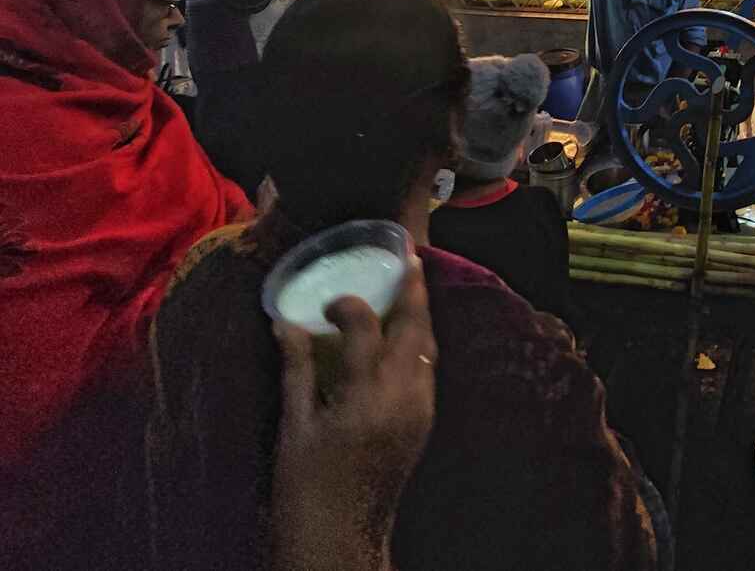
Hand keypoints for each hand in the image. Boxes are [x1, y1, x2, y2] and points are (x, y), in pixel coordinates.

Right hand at [271, 259, 435, 570]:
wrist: (342, 540)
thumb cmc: (306, 486)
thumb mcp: (293, 426)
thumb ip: (295, 368)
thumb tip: (284, 320)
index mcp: (362, 399)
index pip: (366, 327)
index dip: (348, 304)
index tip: (327, 303)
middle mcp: (401, 399)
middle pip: (414, 328)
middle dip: (413, 289)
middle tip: (408, 256)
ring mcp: (419, 411)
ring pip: (428, 346)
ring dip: (421, 313)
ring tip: (411, 282)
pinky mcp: (424, 422)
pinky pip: (428, 368)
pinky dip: (419, 341)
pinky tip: (406, 329)